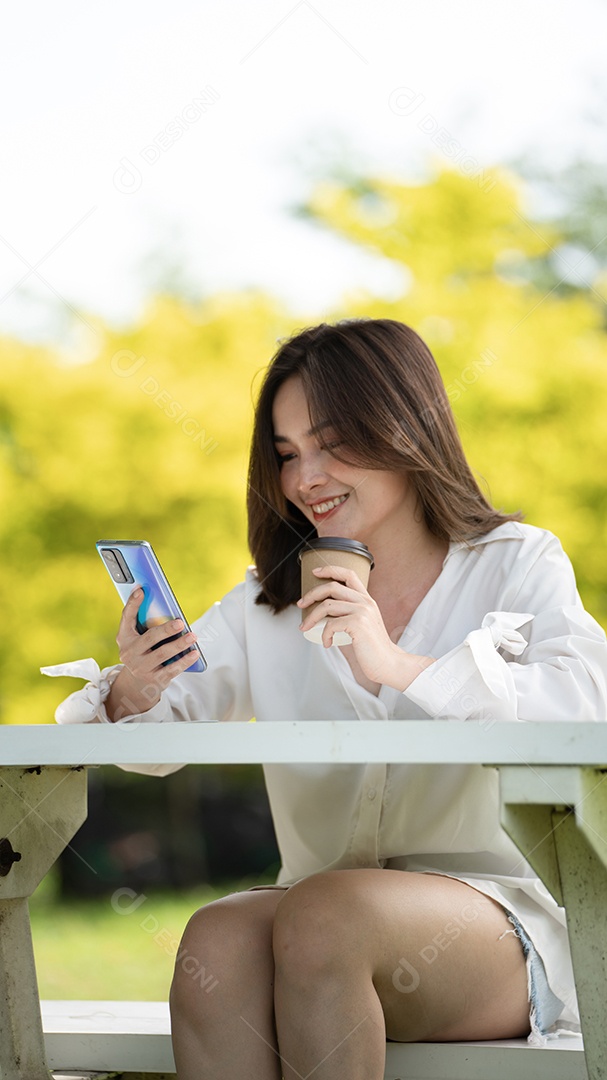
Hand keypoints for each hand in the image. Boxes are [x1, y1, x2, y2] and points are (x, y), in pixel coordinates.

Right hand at [107, 588, 198, 719]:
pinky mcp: (154, 679)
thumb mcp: (136, 638)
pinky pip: (171, 669)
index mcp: (124, 637)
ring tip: (193, 636)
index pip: (127, 617)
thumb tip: (158, 599)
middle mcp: (129, 653)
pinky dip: (184, 661)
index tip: (141, 589)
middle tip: (180, 623)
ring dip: (179, 644)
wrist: (137, 684)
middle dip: (165, 630)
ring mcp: (141, 667)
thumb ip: (143, 621)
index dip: (132, 603)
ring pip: (162, 654)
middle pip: (149, 638)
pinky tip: (195, 653)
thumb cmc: (142, 652)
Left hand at [297, 565, 433, 690]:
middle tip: (301, 604)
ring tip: (305, 627)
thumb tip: (324, 612)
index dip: (330, 569)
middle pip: (332, 587)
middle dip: (312, 594)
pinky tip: (327, 643)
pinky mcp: (358, 624)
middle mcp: (365, 602)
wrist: (387, 663)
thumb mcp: (362, 624)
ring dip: (311, 617)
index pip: (349, 574)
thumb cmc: (371, 647)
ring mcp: (363, 612)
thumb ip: (348, 614)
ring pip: (327, 605)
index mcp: (367, 600)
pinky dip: (324, 635)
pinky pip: (331, 624)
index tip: (315, 572)